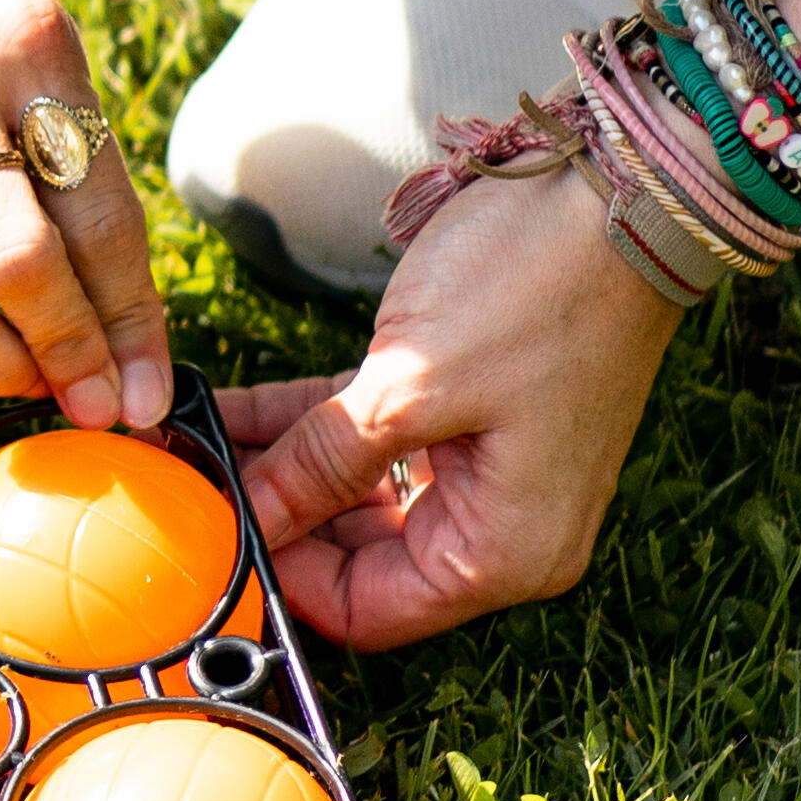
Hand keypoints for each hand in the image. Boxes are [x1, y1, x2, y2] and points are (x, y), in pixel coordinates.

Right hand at [0, 0, 171, 428]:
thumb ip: (66, 153)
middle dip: (65, 353)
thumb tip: (118, 316)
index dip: (130, 322)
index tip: (143, 391)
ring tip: (6, 382)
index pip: (103, 213)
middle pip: (21, 258)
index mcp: (29, 45)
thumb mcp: (16, 42)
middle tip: (82, 398)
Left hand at [221, 154, 686, 646]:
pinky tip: (225, 409)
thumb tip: (247, 520)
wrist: (619, 189)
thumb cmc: (536, 289)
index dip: (281, 582)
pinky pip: (369, 438)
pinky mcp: (465, 412)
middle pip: (357, 558)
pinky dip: (305, 425)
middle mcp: (500, 527)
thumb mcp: (409, 385)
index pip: (367, 612)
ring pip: (353, 492)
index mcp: (505, 552)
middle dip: (271, 520)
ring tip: (185, 442)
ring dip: (277, 467)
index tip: (204, 538)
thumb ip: (321, 463)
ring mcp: (484, 469)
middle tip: (181, 487)